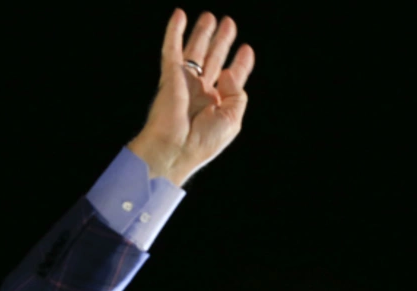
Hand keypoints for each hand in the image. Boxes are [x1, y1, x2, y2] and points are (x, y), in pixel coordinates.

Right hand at [128, 9, 254, 185]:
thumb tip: (228, 71)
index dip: (240, 64)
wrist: (175, 149)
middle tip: (229, 24)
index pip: (231, 80)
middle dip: (221, 42)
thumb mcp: (232, 120)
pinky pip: (171, 50)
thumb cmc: (202, 142)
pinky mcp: (170, 76)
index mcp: (216, 106)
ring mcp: (185, 83)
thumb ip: (237, 94)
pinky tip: (179, 15)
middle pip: (213, 60)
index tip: (246, 50)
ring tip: (211, 17)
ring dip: (202, 34)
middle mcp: (201, 93)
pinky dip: (174, 32)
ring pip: (195, 52)